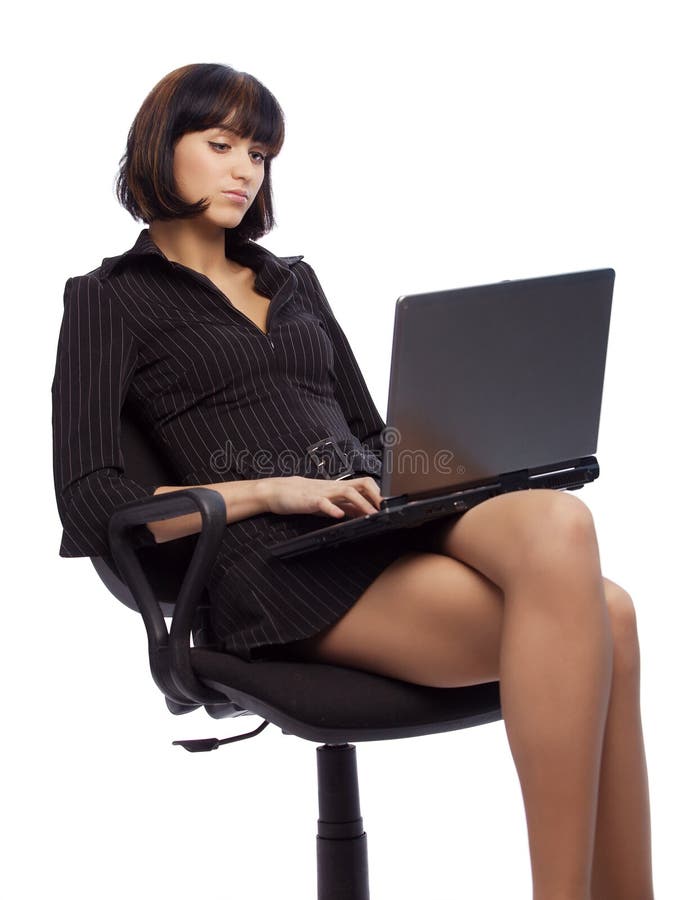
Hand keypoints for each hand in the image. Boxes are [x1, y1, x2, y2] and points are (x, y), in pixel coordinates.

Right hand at [262, 475, 382, 519]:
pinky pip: (322, 503)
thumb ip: (346, 506)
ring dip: (361, 504)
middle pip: (362, 484)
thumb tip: (367, 513)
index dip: (380, 494)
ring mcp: (323, 492)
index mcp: (340, 488)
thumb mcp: (330, 501)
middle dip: (377, 496)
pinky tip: (338, 515)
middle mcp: (335, 488)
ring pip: (347, 492)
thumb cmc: (304, 496)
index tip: (392, 506)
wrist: (278, 491)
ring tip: (371, 515)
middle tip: (387, 510)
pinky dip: (332, 509)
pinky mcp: (309, 500)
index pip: (366, 486)